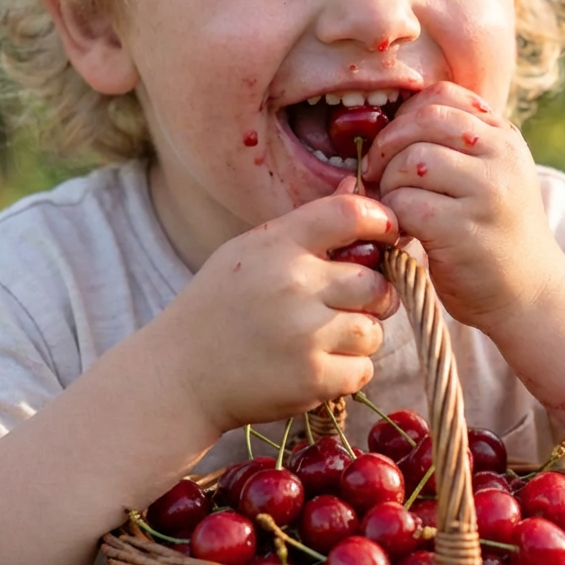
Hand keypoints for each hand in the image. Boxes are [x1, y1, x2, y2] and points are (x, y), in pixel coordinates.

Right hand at [165, 189, 399, 434]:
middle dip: (373, 295)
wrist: (178, 376)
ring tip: (323, 339)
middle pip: (375, 282)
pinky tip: (315, 366)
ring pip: (372, 330)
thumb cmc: (217, 308)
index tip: (386, 236)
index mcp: (278, 245)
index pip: (351, 214)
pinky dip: (347, 372)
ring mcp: (305, 333)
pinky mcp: (312, 378)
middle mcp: (295, 284)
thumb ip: (306, 225)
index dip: (381, 222)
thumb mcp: (249, 252)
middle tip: (352, 304)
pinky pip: (363, 369)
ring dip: (358, 337)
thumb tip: (357, 186)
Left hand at [362, 82, 564, 331]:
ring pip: (411, 160)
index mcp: (504, 137)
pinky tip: (403, 233)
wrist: (530, 295)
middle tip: (376, 176)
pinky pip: (406, 203)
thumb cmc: (491, 236)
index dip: (404, 116)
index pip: (441, 96)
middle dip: (387, 146)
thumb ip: (452, 147)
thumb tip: (384, 125)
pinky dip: (392, 216)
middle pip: (423, 121)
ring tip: (397, 209)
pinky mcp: (465, 229)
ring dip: (389, 185)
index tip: (391, 146)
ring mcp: (487, 191)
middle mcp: (502, 156)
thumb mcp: (486, 178)